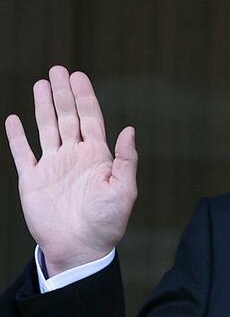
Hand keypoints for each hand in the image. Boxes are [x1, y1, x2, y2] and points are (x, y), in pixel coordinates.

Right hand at [5, 65, 137, 275]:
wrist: (81, 248)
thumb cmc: (107, 222)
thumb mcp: (124, 190)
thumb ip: (126, 159)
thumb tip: (129, 129)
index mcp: (98, 157)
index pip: (90, 119)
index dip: (85, 97)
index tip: (79, 76)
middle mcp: (74, 156)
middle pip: (67, 117)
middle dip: (63, 93)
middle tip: (58, 69)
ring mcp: (53, 166)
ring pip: (46, 128)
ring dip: (43, 106)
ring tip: (40, 84)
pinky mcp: (33, 180)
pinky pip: (23, 153)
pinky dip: (17, 136)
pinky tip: (14, 118)